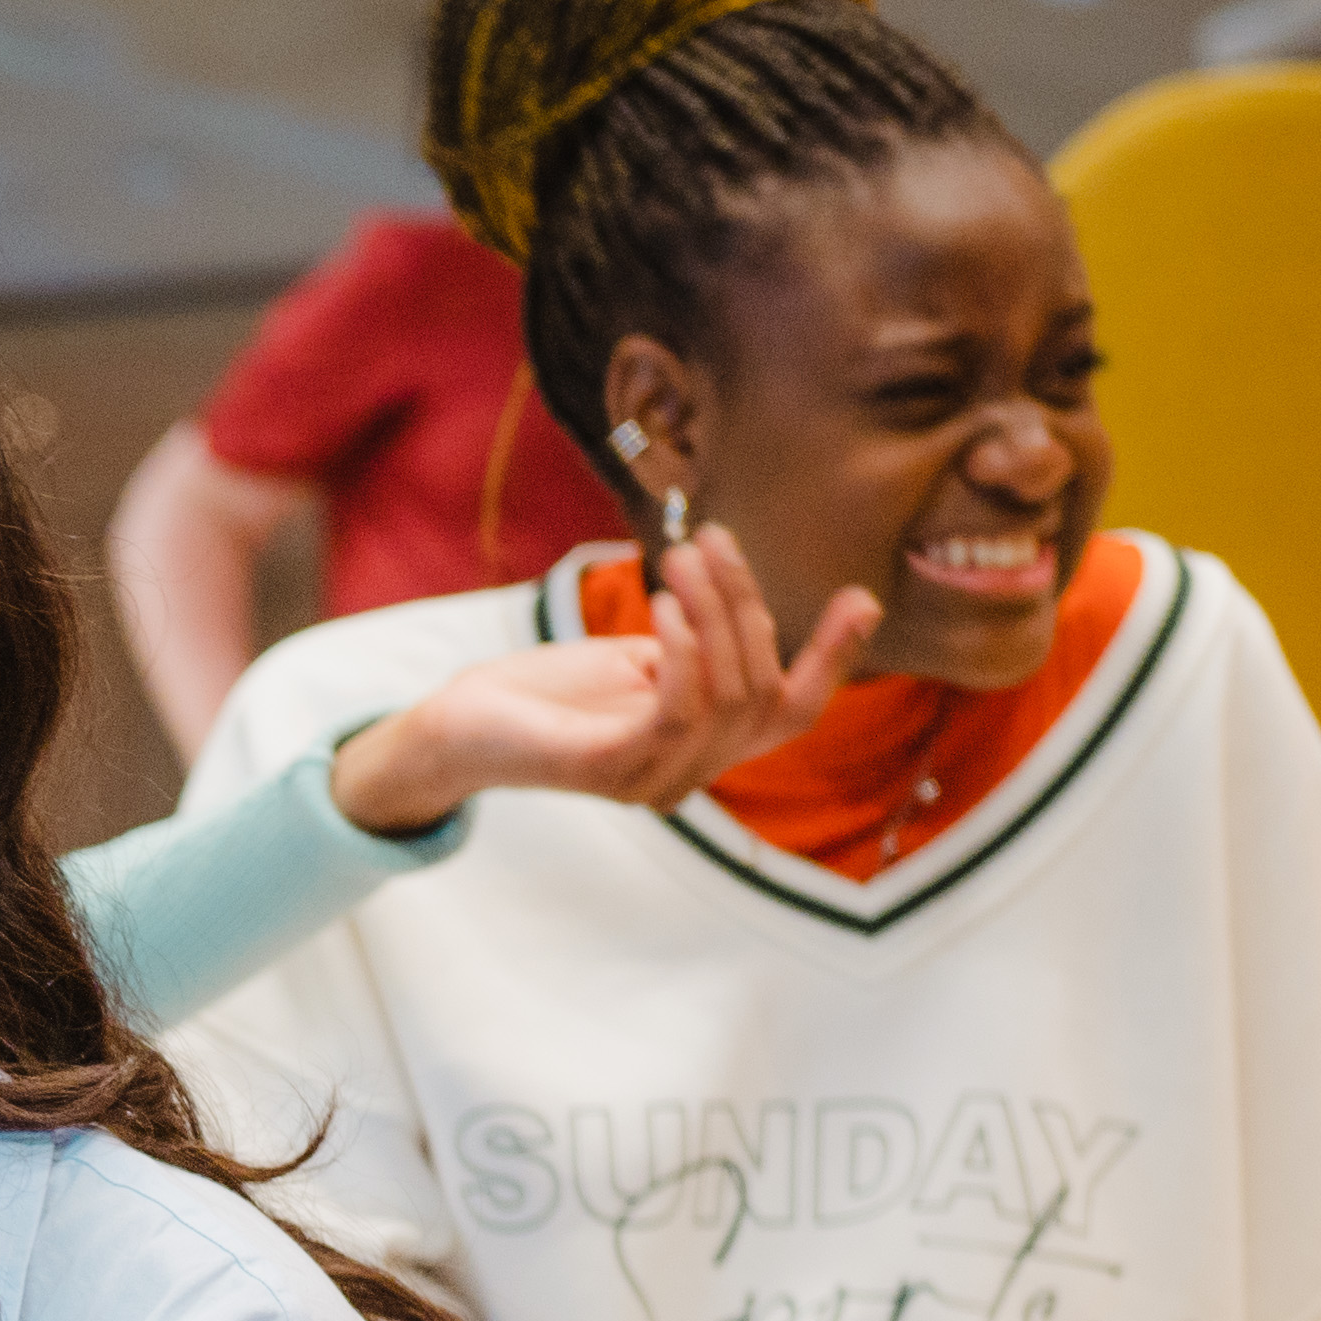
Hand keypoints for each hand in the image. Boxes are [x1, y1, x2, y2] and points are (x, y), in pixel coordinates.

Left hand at [322, 525, 874, 834]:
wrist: (457, 727)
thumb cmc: (544, 692)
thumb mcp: (635, 659)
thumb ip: (694, 647)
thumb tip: (736, 599)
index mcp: (703, 747)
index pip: (793, 713)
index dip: (836, 659)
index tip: (862, 596)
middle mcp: (688, 774)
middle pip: (763, 691)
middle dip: (746, 606)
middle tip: (707, 541)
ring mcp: (652, 779)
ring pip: (730, 698)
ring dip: (716, 615)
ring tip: (679, 558)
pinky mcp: (610, 769)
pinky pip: (678, 711)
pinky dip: (685, 652)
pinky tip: (665, 606)